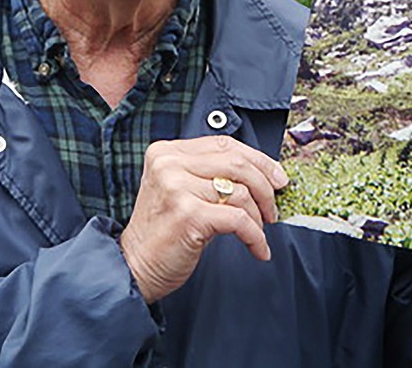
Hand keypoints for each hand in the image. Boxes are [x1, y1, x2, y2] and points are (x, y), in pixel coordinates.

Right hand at [119, 135, 288, 302]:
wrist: (134, 267)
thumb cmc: (163, 231)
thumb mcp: (179, 189)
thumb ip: (208, 173)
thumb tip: (263, 172)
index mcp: (167, 152)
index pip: (224, 144)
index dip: (258, 159)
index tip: (277, 177)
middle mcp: (169, 164)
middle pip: (237, 163)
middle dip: (265, 186)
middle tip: (274, 208)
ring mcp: (177, 188)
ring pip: (240, 192)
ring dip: (259, 215)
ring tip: (260, 231)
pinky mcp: (189, 214)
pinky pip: (238, 219)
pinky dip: (255, 236)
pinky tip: (258, 248)